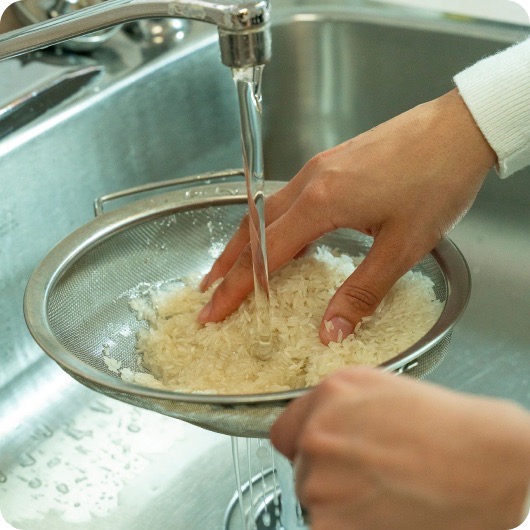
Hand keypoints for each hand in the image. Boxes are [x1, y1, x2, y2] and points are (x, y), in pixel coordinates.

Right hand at [198, 89, 495, 343]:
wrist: (460, 129)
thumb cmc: (437, 182)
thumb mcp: (403, 246)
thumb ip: (363, 291)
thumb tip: (330, 331)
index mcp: (321, 203)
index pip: (264, 255)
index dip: (237, 289)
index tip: (214, 312)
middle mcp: (309, 182)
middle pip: (252, 230)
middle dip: (226, 266)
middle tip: (207, 294)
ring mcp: (317, 168)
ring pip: (265, 212)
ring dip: (244, 244)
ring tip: (229, 271)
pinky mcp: (330, 164)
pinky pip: (285, 200)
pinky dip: (269, 226)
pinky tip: (275, 241)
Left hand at [270, 367, 529, 529]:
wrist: (489, 462)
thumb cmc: (449, 427)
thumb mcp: (382, 390)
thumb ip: (338, 407)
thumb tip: (318, 426)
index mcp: (328, 395)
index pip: (284, 432)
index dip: (305, 445)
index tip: (323, 457)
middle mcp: (317, 434)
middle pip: (302, 468)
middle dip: (330, 474)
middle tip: (373, 476)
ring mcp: (321, 482)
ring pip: (315, 501)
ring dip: (342, 504)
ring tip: (388, 495)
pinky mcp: (330, 527)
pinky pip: (327, 526)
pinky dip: (352, 525)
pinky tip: (387, 513)